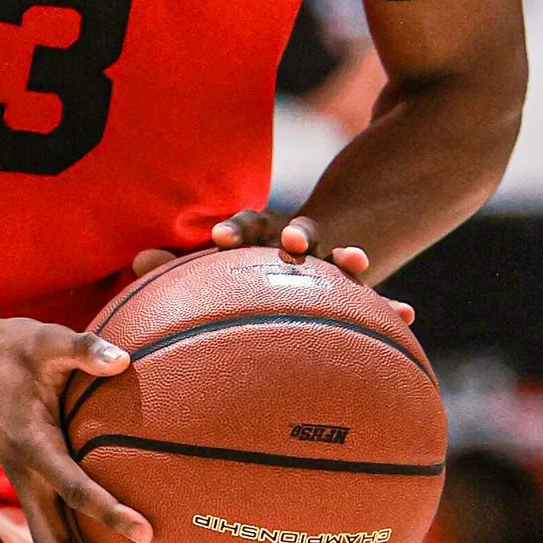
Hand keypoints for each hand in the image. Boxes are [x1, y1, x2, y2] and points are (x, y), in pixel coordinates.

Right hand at [0, 314, 152, 542]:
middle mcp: (25, 476)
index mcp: (31, 444)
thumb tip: (124, 360)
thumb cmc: (13, 349)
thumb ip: (85, 350)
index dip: (107, 511)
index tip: (145, 532)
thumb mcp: (47, 339)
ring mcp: (25, 487)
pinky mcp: (29, 488)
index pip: (72, 487)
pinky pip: (55, 531)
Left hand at [132, 210, 411, 320]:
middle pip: (296, 236)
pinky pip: (372, 300)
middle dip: (295, 236)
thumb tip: (136, 259)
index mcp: (256, 239)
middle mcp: (292, 245)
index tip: (219, 239)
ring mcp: (325, 266)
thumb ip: (176, 268)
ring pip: (338, 261)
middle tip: (288, 243)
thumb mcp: (213, 272)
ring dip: (345, 259)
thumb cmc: (242, 276)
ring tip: (358, 261)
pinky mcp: (350, 291)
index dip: (234, 231)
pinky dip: (389, 305)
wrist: (305, 252)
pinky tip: (407, 315)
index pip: (246, 227)